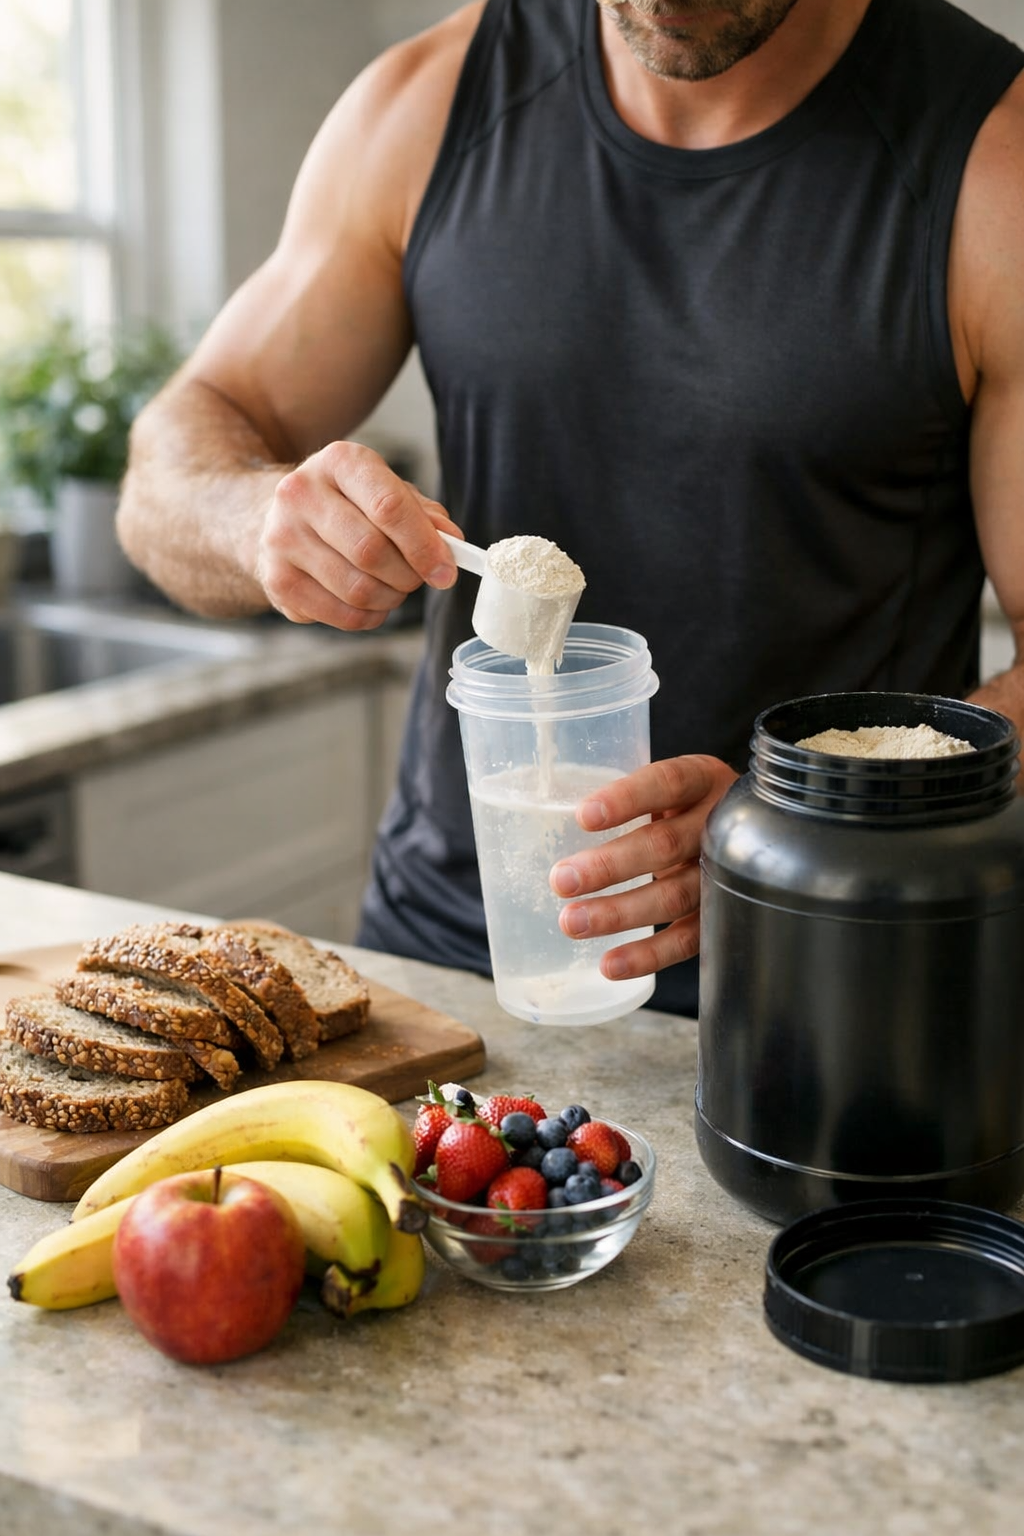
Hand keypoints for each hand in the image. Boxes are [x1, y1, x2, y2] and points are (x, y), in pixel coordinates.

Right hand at [256, 441, 460, 628]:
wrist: (280, 517)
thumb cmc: (347, 504)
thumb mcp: (387, 491)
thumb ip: (424, 515)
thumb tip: (451, 541)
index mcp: (338, 462)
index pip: (388, 506)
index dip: (424, 545)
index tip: (446, 570)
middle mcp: (300, 494)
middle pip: (371, 552)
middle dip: (408, 575)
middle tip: (417, 578)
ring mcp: (281, 539)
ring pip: (358, 589)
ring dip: (390, 598)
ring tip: (392, 587)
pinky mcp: (276, 580)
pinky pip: (342, 616)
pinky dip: (369, 617)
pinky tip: (370, 602)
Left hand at [549, 755, 738, 980]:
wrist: (750, 830)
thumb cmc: (685, 806)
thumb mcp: (667, 788)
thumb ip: (629, 801)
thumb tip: (549, 823)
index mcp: (702, 779)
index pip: (667, 782)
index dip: (627, 798)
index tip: (583, 816)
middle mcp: (719, 825)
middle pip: (665, 846)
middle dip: (609, 866)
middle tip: (561, 880)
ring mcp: (724, 874)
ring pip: (674, 897)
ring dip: (619, 914)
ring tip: (572, 922)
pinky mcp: (723, 915)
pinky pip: (688, 940)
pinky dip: (648, 955)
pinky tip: (610, 964)